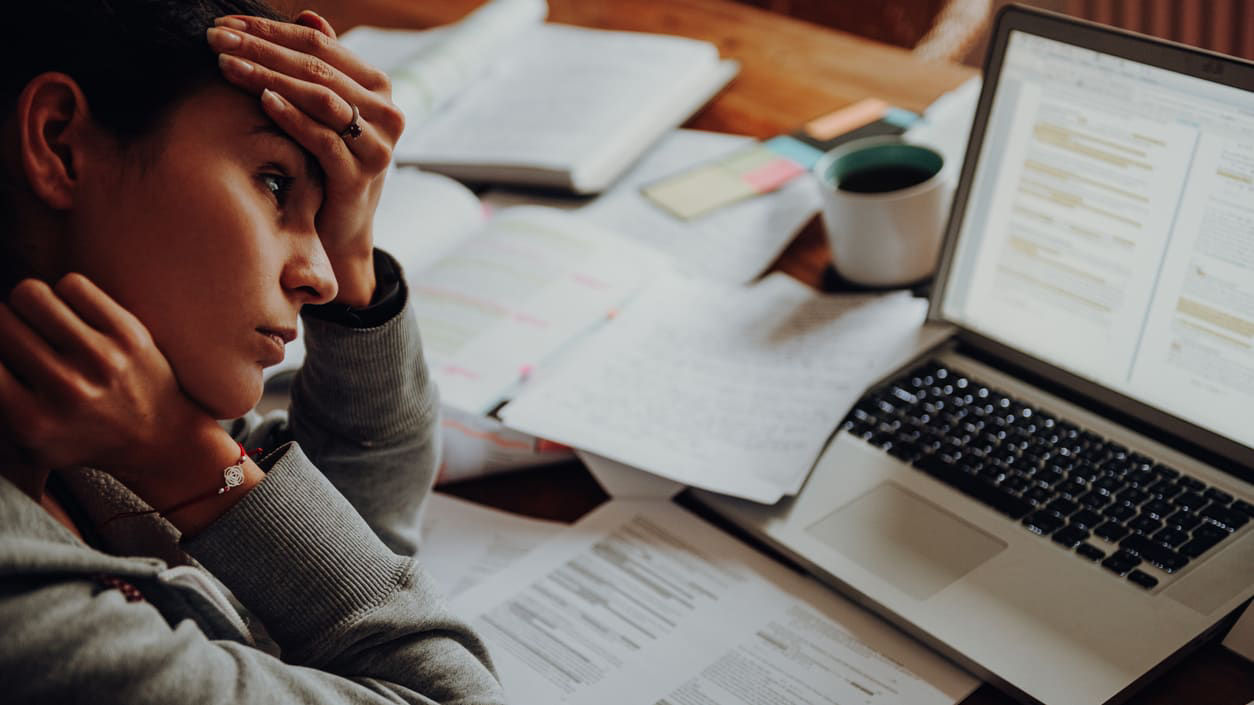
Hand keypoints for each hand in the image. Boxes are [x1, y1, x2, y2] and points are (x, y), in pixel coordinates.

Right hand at [0, 275, 224, 489]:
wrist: (160, 438)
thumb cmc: (82, 437)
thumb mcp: (27, 441)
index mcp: (31, 421)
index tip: (4, 350)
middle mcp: (66, 390)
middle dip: (2, 325)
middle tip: (19, 336)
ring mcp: (101, 359)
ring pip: (30, 293)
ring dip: (28, 304)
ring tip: (40, 321)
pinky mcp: (130, 334)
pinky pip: (72, 284)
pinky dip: (66, 295)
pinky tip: (74, 316)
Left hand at [208, 10, 406, 307]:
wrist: (340, 228)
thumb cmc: (327, 163)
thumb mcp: (325, 112)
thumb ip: (322, 67)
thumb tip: (307, 16)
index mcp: (377, 87)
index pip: (320, 46)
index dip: (271, 30)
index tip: (227, 24)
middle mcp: (386, 112)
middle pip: (316, 69)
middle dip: (261, 49)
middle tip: (215, 38)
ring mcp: (377, 145)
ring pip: (320, 98)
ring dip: (269, 77)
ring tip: (227, 66)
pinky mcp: (361, 176)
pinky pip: (323, 139)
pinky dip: (292, 117)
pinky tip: (262, 100)